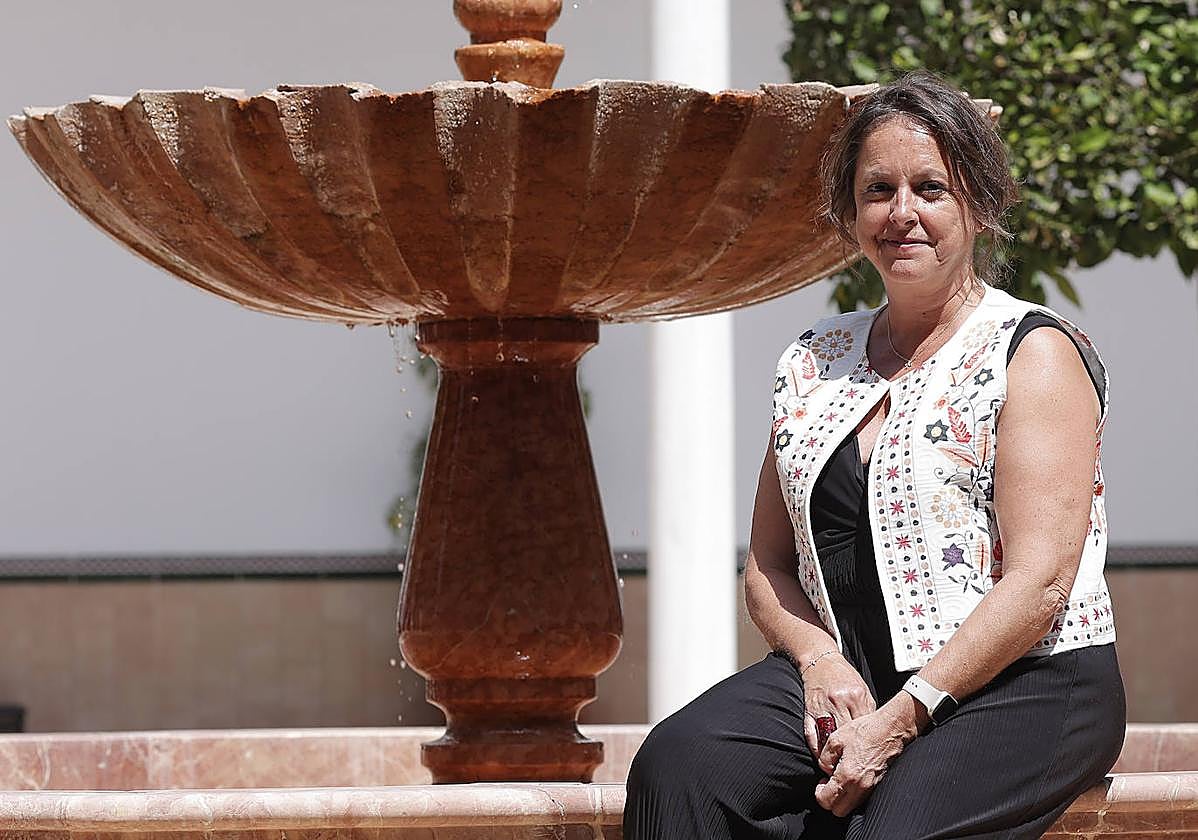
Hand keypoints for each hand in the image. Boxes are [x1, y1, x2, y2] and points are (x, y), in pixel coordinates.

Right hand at [801, 653, 875, 759]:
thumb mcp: (862, 689)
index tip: (869, 757)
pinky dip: (816, 747)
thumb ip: (867, 709)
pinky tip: (821, 756)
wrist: (821, 661)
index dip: (867, 743)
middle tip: (854, 767)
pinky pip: (811, 734)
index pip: (864, 726)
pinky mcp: (808, 710)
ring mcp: (822, 707)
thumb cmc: (843, 677)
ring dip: (832, 754)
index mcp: (856, 697)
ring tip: (837, 768)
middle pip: (847, 734)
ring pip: (828, 737)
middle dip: (851, 752)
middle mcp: (839, 702)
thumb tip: (874, 731)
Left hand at [813, 697, 922, 816]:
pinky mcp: (877, 785)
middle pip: (838, 811)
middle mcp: (860, 787)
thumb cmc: (865, 731)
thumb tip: (825, 770)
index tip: (821, 781)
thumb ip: (824, 758)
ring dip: (842, 797)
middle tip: (828, 782)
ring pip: (850, 807)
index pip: (826, 801)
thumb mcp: (836, 739)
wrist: (891, 729)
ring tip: (840, 778)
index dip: (819, 792)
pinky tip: (852, 776)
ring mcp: (870, 788)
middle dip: (829, 800)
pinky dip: (853, 793)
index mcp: (847, 776)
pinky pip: (860, 798)